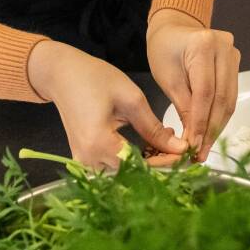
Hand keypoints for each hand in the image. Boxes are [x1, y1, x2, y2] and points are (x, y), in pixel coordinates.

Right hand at [27, 40, 185, 169]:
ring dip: (148, 163)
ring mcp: (84, 162)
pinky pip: (114, 167)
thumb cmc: (94, 79)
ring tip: (166, 143)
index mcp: (99, 145)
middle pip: (133, 175)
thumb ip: (154, 129)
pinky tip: (149, 145)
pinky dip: (134, 160)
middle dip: (160, 164)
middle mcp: (89, 160)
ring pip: (125, 174)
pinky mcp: (85, 159)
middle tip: (180, 147)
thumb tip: (179, 148)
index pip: (142, 167)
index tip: (187, 153)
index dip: (167, 163)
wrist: (62, 75)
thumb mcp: (131, 100)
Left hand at [146, 10, 239, 159]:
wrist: (174, 28)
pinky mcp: (236, 63)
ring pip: (230, 99)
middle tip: (200, 153)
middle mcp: (225, 48)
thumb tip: (193, 138)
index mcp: (203, 46)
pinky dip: (221, 115)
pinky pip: (230, 94)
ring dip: (218, 126)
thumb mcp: (167, 78)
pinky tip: (211, 131)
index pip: (205, 93)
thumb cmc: (164, 50)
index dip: (200, 122)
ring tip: (205, 147)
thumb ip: (182, 106)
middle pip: (222, 98)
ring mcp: (234, 55)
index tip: (192, 146)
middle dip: (211, 129)